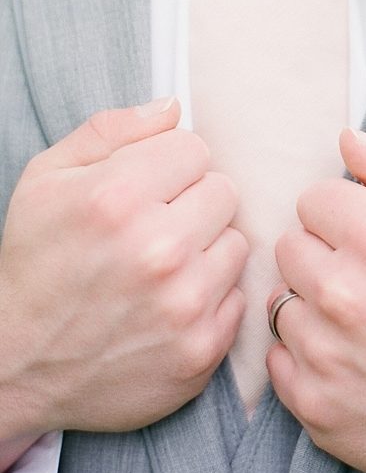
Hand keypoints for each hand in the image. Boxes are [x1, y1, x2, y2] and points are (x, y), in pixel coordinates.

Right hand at [0, 99, 247, 440]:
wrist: (15, 366)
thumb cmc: (35, 263)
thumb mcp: (47, 178)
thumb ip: (112, 129)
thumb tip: (173, 107)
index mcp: (119, 197)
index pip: (194, 148)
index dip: (168, 165)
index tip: (145, 189)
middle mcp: (158, 249)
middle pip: (224, 191)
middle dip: (191, 203)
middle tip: (153, 228)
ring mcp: (183, 304)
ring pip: (236, 241)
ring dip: (205, 250)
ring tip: (159, 267)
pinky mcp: (200, 349)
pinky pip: (237, 295)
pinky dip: (209, 298)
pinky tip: (167, 303)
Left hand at [267, 129, 365, 472]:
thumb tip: (346, 139)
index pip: (313, 199)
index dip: (344, 211)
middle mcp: (343, 295)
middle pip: (289, 246)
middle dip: (324, 252)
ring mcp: (325, 356)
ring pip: (279, 301)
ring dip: (312, 304)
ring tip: (360, 318)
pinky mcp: (314, 405)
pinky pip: (277, 357)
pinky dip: (306, 355)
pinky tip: (350, 355)